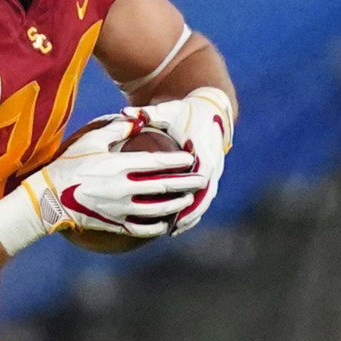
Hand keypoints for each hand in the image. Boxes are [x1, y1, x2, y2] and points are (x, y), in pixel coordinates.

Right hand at [22, 128, 208, 239]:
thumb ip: (117, 129)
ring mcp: (119, 209)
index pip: (157, 163)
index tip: (191, 158)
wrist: (48, 198)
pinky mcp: (114, 224)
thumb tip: (137, 120)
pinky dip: (157, 226)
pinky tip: (166, 223)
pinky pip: (141, 228)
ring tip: (187, 200)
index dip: (177, 160)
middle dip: (186, 183)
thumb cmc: (68, 165)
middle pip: (164, 187)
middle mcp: (123, 188)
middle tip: (202, 180)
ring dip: (176, 205)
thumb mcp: (91, 141)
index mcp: (119, 166)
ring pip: (157, 209)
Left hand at [134, 86, 233, 232]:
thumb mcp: (167, 111)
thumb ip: (147, 114)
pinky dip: (193, 211)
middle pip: (205, 194)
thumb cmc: (183, 111)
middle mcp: (213, 163)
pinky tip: (176, 224)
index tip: (176, 203)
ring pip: (206, 199)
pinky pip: (203, 197)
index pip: (201, 176)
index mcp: (203, 149)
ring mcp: (214, 170)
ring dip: (192, 216)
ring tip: (173, 230)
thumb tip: (125, 113)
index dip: (189, 194)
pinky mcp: (211, 175)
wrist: (208, 109)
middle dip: (191, 212)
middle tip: (173, 227)